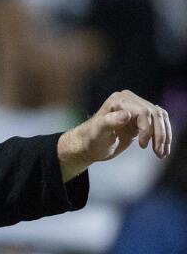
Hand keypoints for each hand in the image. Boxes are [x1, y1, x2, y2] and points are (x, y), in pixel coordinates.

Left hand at [57, 90, 171, 180]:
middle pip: (155, 114)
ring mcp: (136, 108)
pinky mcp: (141, 118)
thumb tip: (127, 115)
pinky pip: (159, 123)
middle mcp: (130, 100)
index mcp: (119, 100)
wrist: (88, 146)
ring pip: (160, 118)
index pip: (143, 112)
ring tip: (161, 153)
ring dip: (164, 136)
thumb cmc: (90, 140)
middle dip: (159, 134)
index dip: (147, 128)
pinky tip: (162, 148)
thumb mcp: (98, 133)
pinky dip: (163, 135)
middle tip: (159, 152)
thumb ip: (109, 122)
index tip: (142, 145)